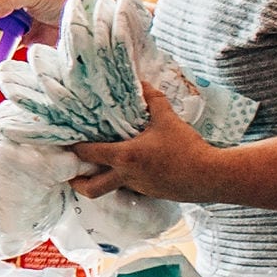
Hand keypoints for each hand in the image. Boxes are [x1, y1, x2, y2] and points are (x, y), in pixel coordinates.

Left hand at [66, 81, 222, 202]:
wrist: (210, 176)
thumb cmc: (187, 147)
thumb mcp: (168, 118)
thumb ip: (152, 99)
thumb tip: (142, 83)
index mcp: (124, 156)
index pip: (89, 153)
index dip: (75, 147)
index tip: (66, 142)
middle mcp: (126, 176)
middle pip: (91, 188)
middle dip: (77, 183)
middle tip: (70, 174)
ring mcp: (139, 188)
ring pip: (111, 188)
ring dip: (102, 180)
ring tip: (98, 168)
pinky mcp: (151, 194)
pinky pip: (131, 188)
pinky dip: (124, 180)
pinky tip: (131, 169)